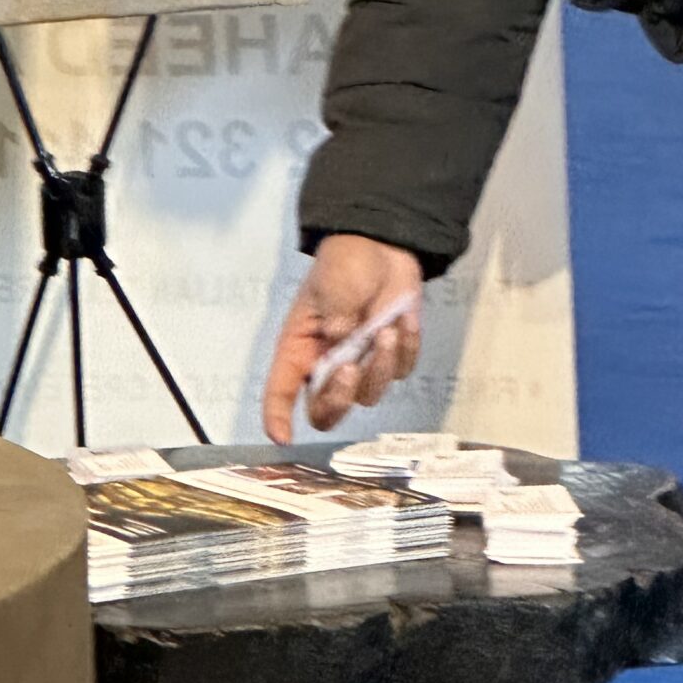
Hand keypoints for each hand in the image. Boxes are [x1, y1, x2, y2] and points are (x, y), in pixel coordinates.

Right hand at [261, 235, 423, 443]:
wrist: (385, 244)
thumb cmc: (347, 262)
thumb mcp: (333, 285)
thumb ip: (336, 318)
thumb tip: (344, 343)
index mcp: (300, 347)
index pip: (281, 391)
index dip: (277, 418)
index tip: (282, 437)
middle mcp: (328, 362)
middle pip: (327, 410)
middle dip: (340, 398)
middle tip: (351, 369)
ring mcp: (361, 362)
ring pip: (369, 394)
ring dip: (380, 365)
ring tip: (385, 328)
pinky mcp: (390, 355)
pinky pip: (400, 371)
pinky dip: (405, 347)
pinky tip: (402, 319)